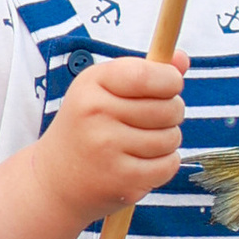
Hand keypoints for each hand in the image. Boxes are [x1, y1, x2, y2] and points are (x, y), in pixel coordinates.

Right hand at [41, 56, 187, 218]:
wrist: (55, 178)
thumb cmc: (88, 126)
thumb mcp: (104, 89)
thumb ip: (146, 72)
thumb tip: (183, 59)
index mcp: (92, 83)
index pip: (148, 75)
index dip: (170, 81)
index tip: (169, 87)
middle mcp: (96, 114)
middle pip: (168, 108)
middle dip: (172, 113)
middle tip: (153, 119)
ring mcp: (107, 149)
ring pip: (172, 138)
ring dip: (167, 141)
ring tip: (143, 142)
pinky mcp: (121, 179)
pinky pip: (169, 165)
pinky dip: (164, 164)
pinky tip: (142, 162)